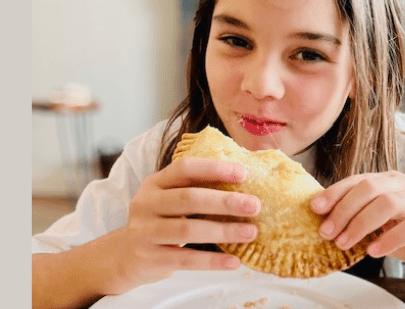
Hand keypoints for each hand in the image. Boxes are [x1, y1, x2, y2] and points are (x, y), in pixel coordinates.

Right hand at [105, 157, 260, 293]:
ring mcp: (145, 231)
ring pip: (187, 230)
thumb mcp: (170, 198)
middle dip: (225, 201)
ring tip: (250, 232)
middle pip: (189, 198)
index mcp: (155, 182)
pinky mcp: (149, 258)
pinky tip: (234, 261)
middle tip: (254, 205)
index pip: (185, 168)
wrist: (124, 256)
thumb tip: (246, 183)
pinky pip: (185, 259)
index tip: (244, 173)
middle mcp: (146, 203)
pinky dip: (211, 261)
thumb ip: (197, 189)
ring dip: (223, 231)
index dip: (214, 169)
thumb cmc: (161, 220)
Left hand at [310, 171, 404, 277]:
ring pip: (389, 203)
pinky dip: (389, 239)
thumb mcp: (377, 223)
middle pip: (371, 188)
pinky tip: (373, 251)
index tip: (315, 209)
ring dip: (362, 224)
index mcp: (390, 180)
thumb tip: (321, 216)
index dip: (335, 193)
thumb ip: (356, 215)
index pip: (358, 179)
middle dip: (344, 210)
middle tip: (327, 232)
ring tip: (345, 243)